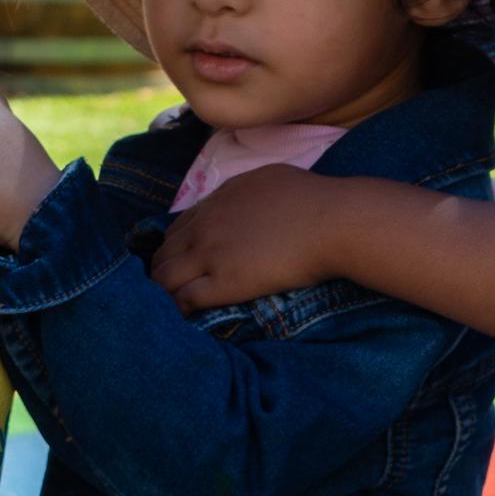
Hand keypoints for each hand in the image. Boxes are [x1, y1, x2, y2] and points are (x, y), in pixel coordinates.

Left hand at [149, 164, 343, 309]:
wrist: (333, 222)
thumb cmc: (314, 198)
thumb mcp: (270, 178)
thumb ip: (247, 190)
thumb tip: (246, 199)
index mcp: (218, 200)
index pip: (178, 227)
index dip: (175, 247)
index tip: (182, 262)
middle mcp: (206, 224)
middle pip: (163, 252)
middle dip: (162, 270)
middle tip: (172, 289)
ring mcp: (211, 253)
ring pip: (164, 276)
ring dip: (162, 292)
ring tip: (169, 307)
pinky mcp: (224, 282)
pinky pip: (183, 298)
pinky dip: (177, 309)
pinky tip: (183, 317)